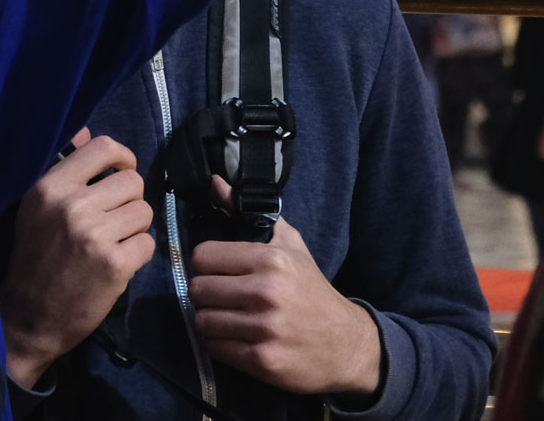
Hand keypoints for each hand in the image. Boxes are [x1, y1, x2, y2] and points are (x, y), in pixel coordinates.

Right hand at [0, 131, 155, 388]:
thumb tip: (86, 130)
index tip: (121, 173)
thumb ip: (64, 168)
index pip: (104, 147)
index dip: (123, 157)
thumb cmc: (35, 258)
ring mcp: (95, 236)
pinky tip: (118, 263)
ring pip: (145, 211)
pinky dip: (138, 254)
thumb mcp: (36, 208)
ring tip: (115, 241)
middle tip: (113, 219)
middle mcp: (72, 206)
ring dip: (135, 227)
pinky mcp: (115, 265)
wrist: (28, 319)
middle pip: (133, 181)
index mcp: (50, 187)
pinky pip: (148, 244)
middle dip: (130, 200)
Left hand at [188, 181, 381, 398]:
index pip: (204, 256)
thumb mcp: (289, 244)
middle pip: (199, 290)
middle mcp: (266, 292)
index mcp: (271, 259)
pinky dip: (220, 343)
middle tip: (220, 295)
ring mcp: (263, 329)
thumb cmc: (311, 289)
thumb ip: (249, 213)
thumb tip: (215, 182)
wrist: (344, 343)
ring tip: (227, 317)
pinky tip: (237, 337)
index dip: (206, 263)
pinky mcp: (261, 360)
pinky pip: (216, 348)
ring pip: (203, 321)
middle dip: (205, 293)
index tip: (217, 269)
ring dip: (210, 320)